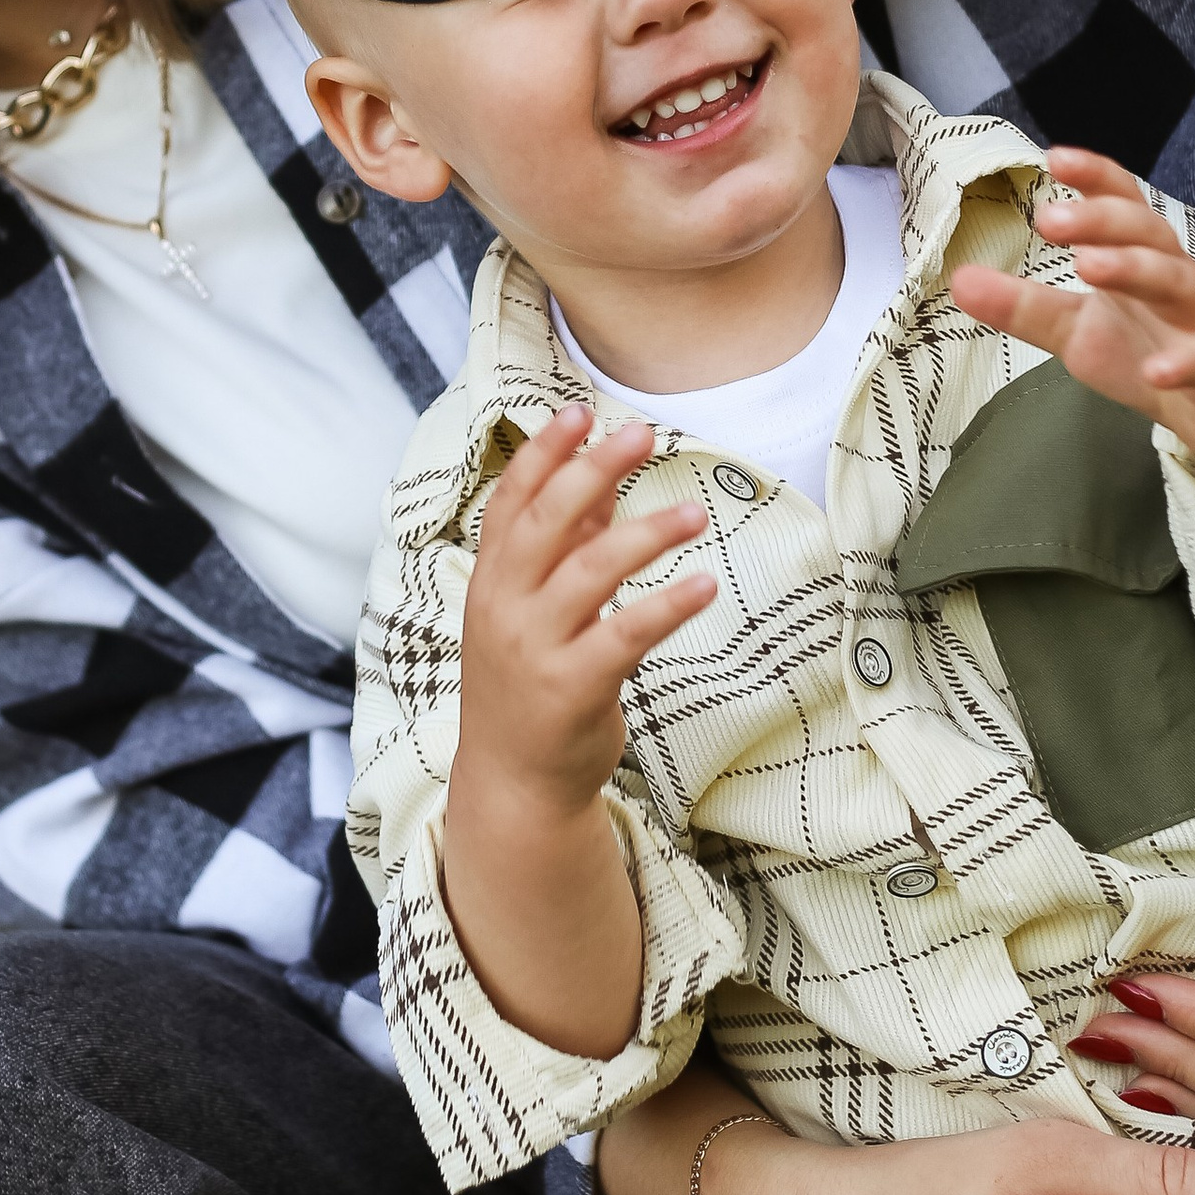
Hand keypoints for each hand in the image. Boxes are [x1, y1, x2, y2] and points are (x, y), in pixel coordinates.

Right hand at [457, 404, 714, 814]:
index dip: (543, 455)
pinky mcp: (572, 688)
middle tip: (641, 434)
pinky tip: (703, 583)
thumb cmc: (529, 684)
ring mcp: (535, 648)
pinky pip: (624, 636)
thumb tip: (596, 482)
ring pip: (589, 574)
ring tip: (695, 513)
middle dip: (592, 471)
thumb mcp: (532, 609)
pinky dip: (666, 607)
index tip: (579, 412)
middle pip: (546, 523)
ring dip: (645, 536)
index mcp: (491, 581)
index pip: (511, 503)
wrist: (514, 782)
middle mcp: (505, 608)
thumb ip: (563, 548)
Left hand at [952, 147, 1194, 595]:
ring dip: (1135, 269)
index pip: (1123, 203)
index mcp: (1142, 258)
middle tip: (1050, 218)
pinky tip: (1157, 371)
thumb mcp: (1079, 332)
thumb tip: (957, 278)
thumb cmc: (1155, 353)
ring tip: (1088, 266)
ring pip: (1180, 282)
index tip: (1054, 156)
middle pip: (1148, 232)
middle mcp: (1178, 277)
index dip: (1095, 176)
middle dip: (1101, 220)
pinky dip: (1185, 363)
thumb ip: (1024, 306)